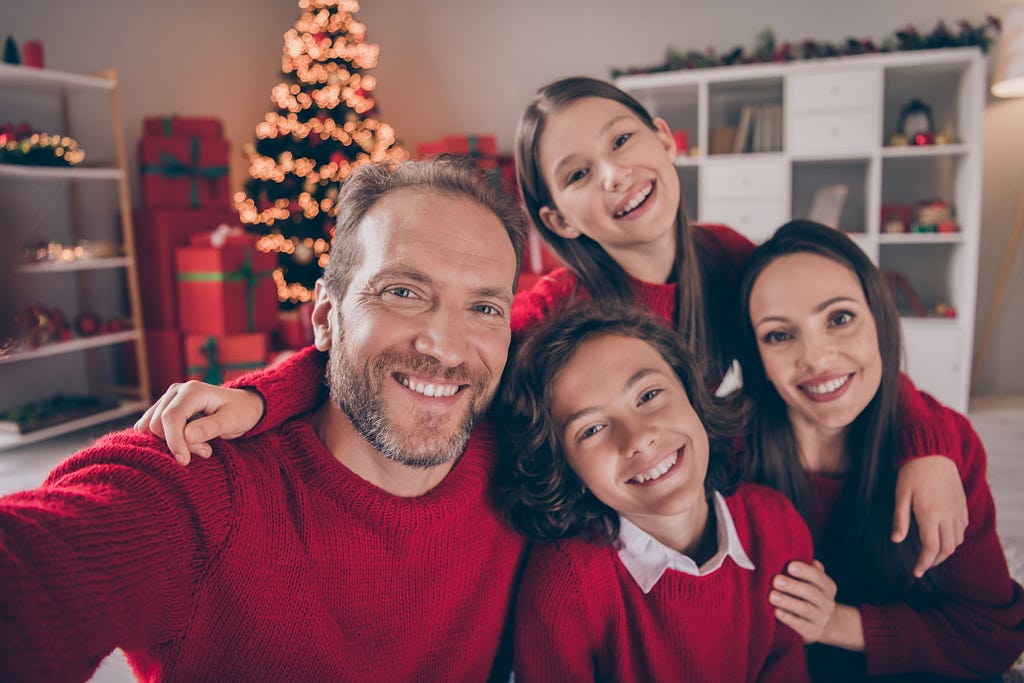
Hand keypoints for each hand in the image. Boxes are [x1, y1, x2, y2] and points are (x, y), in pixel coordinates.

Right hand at [134, 381, 264, 465]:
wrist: (242, 405)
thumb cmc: (241, 412)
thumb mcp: (233, 421)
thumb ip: (211, 428)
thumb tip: (187, 435)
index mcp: (193, 391)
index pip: (171, 417)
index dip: (174, 441)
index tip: (184, 461)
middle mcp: (176, 391)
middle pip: (159, 424)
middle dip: (179, 443)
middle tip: (206, 450)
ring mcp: (168, 398)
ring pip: (153, 427)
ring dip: (174, 443)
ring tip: (202, 446)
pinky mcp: (164, 408)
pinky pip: (153, 428)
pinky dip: (167, 440)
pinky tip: (188, 444)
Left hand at [770, 560, 836, 643]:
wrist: (821, 624)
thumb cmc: (809, 596)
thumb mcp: (812, 582)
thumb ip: (807, 569)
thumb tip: (797, 552)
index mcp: (828, 587)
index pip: (819, 577)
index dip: (806, 571)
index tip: (790, 566)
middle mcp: (827, 603)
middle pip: (812, 593)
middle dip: (793, 586)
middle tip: (776, 581)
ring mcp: (822, 619)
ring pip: (807, 610)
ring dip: (789, 602)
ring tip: (772, 596)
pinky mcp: (813, 633)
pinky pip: (802, 626)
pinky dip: (789, 619)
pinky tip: (777, 612)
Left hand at [891, 455, 967, 576]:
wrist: (933, 451)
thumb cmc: (912, 472)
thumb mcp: (900, 495)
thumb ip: (900, 519)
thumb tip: (896, 540)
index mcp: (930, 515)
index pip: (930, 549)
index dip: (924, 563)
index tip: (916, 571)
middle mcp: (947, 516)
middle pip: (947, 549)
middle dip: (935, 561)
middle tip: (923, 564)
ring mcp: (957, 510)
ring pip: (957, 540)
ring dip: (946, 550)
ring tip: (932, 552)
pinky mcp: (962, 504)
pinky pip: (963, 528)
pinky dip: (955, 537)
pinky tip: (944, 535)